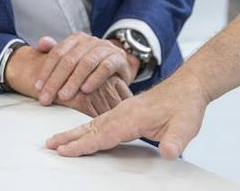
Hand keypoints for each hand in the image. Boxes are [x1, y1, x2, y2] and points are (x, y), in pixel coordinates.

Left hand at [33, 32, 140, 106]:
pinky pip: (105, 67)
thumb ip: (56, 52)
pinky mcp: (119, 58)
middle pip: (70, 59)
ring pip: (86, 63)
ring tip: (63, 96)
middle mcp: (90, 41)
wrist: (119, 66)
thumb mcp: (73, 58)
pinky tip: (85, 90)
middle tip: (47, 98)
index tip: (38, 88)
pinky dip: (94, 79)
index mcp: (76, 39)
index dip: (46, 70)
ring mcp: (106, 48)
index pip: (58, 53)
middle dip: (56, 80)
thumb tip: (41, 42)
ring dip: (73, 81)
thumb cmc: (91, 65)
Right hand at [45, 70, 208, 158]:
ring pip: (94, 123)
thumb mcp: (186, 126)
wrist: (189, 86)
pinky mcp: (125, 110)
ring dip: (74, 132)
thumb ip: (176, 140)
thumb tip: (169, 152)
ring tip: (57, 139)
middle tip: (50, 145)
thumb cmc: (186, 106)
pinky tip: (81, 132)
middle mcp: (124, 112)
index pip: (104, 134)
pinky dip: (86, 127)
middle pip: (92, 127)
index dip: (84, 145)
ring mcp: (123, 110)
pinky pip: (101, 120)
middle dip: (70, 137)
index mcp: (134, 117)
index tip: (66, 151)